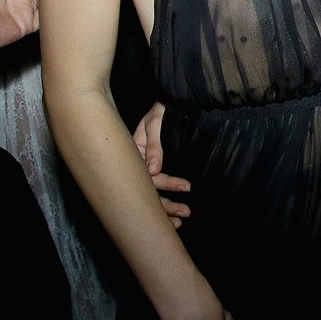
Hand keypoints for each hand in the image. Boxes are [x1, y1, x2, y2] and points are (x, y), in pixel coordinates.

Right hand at [134, 101, 191, 227]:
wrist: (170, 101)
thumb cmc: (162, 108)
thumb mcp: (156, 122)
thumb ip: (154, 145)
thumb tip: (153, 170)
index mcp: (134, 153)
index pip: (147, 175)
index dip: (166, 184)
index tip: (186, 187)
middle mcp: (139, 164)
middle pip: (149, 190)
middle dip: (165, 205)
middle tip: (185, 213)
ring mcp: (147, 167)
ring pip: (153, 193)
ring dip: (166, 208)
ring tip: (182, 218)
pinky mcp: (158, 167)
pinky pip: (159, 188)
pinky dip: (166, 201)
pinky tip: (175, 216)